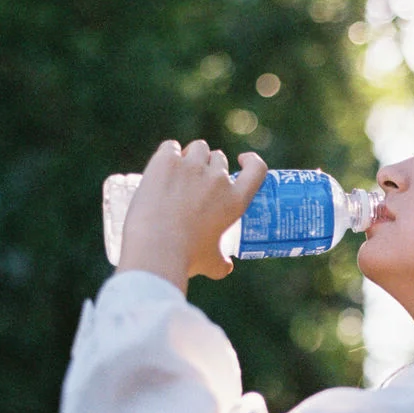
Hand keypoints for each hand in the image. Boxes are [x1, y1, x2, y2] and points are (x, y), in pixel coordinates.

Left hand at [116, 140, 267, 291]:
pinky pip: (171, 147)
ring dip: (191, 156)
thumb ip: (222, 263)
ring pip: (197, 148)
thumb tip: (226, 266)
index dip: (252, 161)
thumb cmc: (188, 257)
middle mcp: (218, 179)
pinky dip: (168, 154)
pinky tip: (163, 165)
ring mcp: (192, 167)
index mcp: (235, 201)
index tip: (241, 160)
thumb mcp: (213, 264)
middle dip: (209, 165)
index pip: (257, 170)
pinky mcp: (167, 162)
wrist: (156, 248)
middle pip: (218, 157)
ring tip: (178, 172)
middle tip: (195, 181)